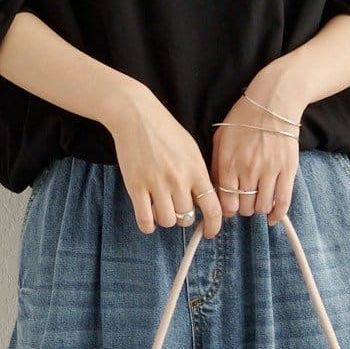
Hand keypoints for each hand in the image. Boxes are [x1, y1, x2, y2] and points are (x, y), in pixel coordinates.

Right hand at [107, 87, 222, 238]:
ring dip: (166, 219)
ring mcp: (156, 185)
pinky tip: (149, 217)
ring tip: (162, 208)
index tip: (210, 232)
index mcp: (196, 170)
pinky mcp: (136, 187)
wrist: (136, 116)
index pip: (212, 208)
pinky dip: (148, 225)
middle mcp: (178, 180)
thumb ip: (199, 174)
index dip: (214, 225)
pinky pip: (145, 220)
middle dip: (184, 217)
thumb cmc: (165, 130)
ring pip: (167, 221)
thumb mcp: (191, 149)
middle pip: (187, 217)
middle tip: (178, 207)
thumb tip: (204, 200)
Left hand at [211, 81, 306, 226]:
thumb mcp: (221, 139)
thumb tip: (215, 190)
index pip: (225, 202)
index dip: (227, 210)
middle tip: (245, 201)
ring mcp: (269, 170)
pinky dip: (278, 214)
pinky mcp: (287, 170)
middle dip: (243, 209)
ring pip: (262, 207)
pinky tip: (273, 217)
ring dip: (259, 209)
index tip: (230, 206)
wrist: (273, 102)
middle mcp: (247, 170)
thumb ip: (216, 166)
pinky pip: (283, 201)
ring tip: (258, 201)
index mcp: (228, 163)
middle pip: (243, 207)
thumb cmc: (244, 119)